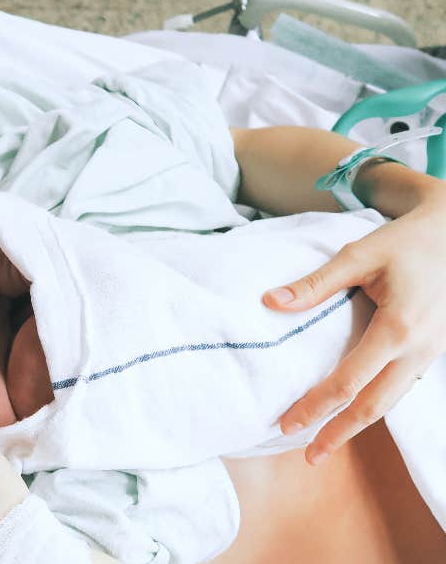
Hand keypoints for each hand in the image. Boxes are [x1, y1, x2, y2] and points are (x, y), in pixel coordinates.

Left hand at [265, 195, 445, 465]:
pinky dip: (375, 405)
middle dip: (339, 432)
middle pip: (374, 406)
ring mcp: (429, 353)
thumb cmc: (404, 242)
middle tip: (309, 456)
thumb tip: (270, 302)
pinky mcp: (431, 351)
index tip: (287, 424)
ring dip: (358, 425)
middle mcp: (418, 349)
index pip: (349, 382)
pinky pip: (400, 387)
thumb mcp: (358, 255)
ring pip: (391, 401)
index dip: (316, 406)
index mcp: (398, 328)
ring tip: (326, 444)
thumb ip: (315, 284)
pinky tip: (353, 414)